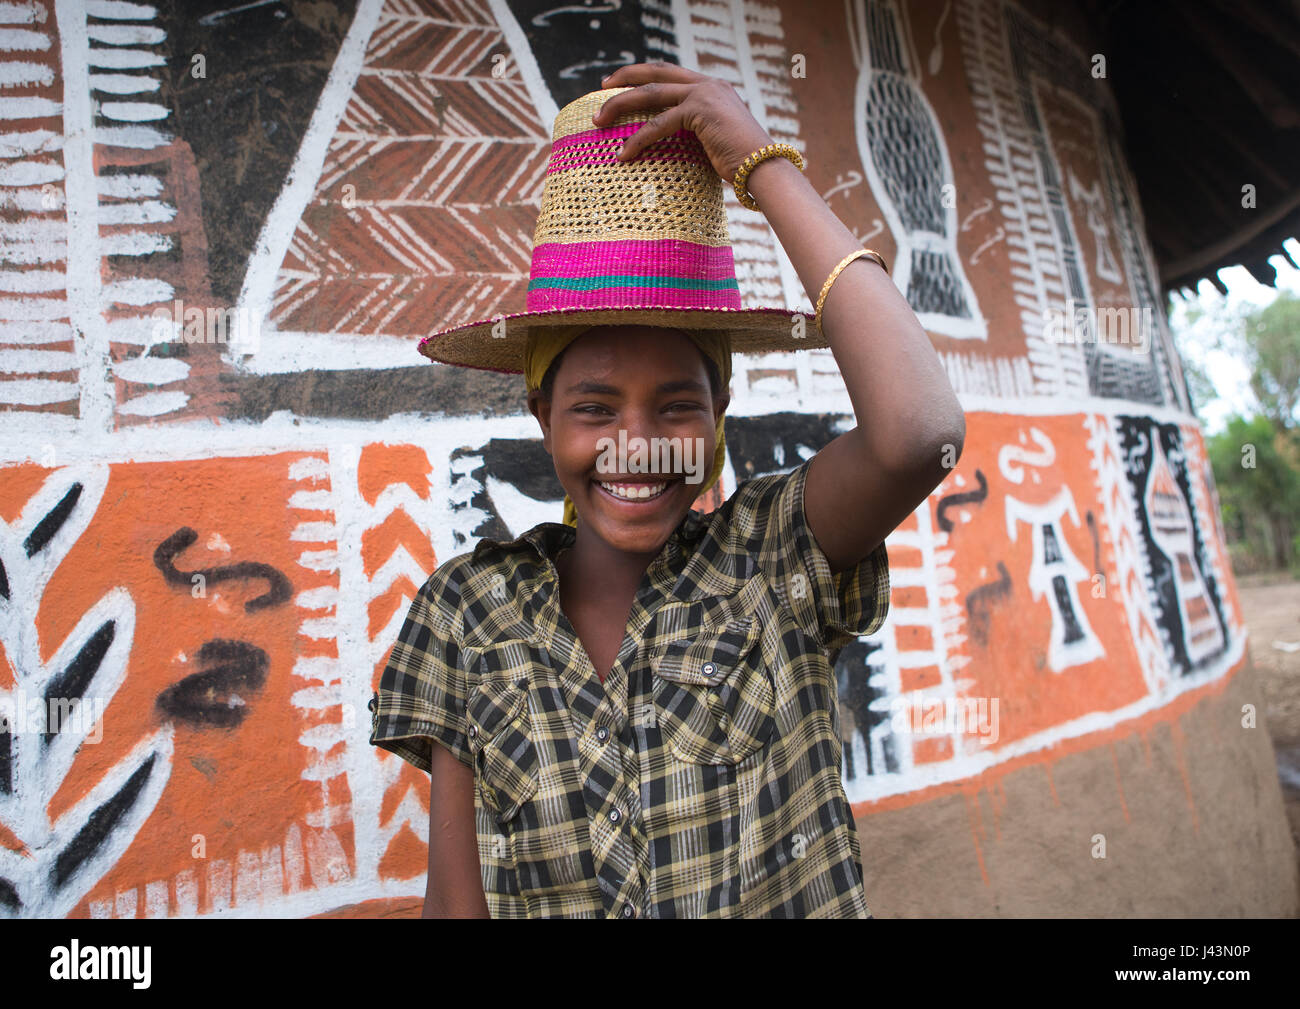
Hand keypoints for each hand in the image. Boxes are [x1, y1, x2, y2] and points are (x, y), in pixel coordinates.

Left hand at [591, 62, 774, 185]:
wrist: (764, 168)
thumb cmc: (742, 164)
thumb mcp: (715, 142)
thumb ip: (695, 134)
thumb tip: (672, 146)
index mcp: (713, 88)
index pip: (670, 74)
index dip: (644, 75)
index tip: (620, 84)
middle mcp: (708, 84)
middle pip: (656, 72)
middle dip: (625, 77)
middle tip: (601, 88)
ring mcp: (704, 94)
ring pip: (651, 94)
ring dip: (620, 105)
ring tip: (599, 121)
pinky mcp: (699, 111)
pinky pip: (659, 124)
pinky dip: (638, 140)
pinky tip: (623, 154)